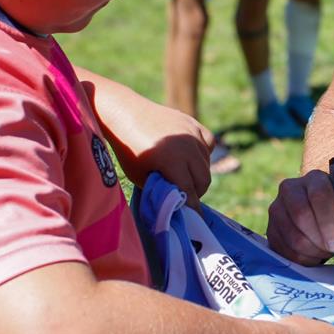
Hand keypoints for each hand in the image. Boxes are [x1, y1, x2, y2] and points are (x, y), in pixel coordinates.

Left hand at [79, 71, 213, 208]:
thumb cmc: (128, 149)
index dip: (193, 208)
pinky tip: (190, 157)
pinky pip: (208, 145)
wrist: (125, 113)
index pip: (190, 191)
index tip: (195, 219)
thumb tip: (179, 204)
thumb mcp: (141, 176)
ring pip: (207, 163)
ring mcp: (193, 133)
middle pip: (204, 179)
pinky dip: (202, 155)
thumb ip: (162, 189)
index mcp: (172, 160)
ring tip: (184, 177)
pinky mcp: (194, 124)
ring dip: (199, 174)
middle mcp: (187, 146)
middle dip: (196, 192)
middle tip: (185, 196)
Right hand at [267, 171, 333, 264]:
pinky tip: (312, 255)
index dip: (328, 221)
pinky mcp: (270, 229)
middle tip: (332, 250)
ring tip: (325, 252)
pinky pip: (282, 249)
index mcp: (316, 179)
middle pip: (301, 214)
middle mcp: (291, 188)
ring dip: (312, 251)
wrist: (326, 221)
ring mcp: (277, 208)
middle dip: (320, 239)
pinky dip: (300, 258)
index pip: (319, 194)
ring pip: (291, 235)